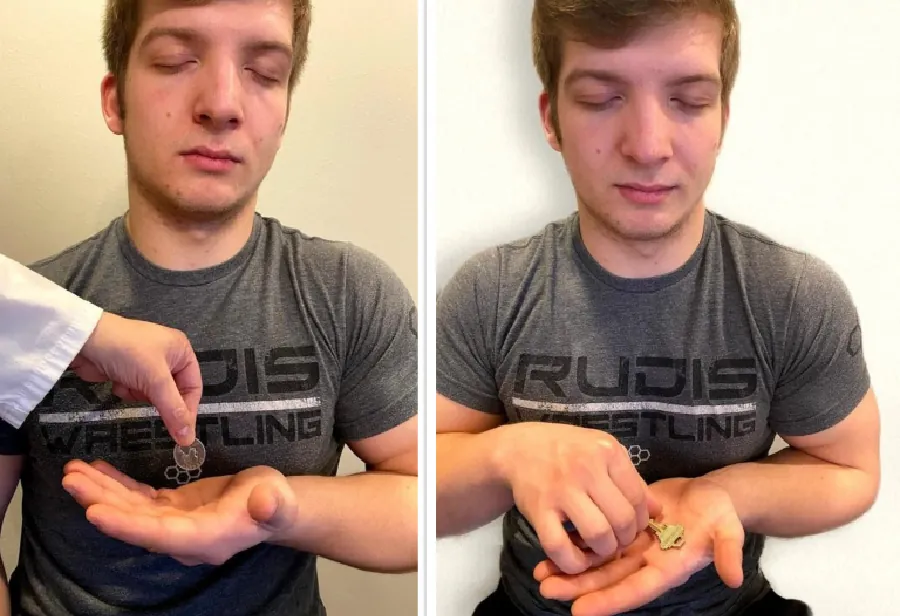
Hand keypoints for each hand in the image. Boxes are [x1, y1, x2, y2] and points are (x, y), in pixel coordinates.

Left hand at [61, 459, 297, 565]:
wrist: (274, 506)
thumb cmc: (278, 503)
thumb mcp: (278, 501)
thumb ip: (273, 504)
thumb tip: (266, 503)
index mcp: (205, 538)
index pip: (159, 535)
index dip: (126, 525)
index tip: (94, 513)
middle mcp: (182, 537)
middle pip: (134, 523)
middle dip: (101, 503)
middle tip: (71, 480)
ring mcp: (174, 523)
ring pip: (130, 510)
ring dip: (101, 492)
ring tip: (73, 471)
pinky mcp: (172, 508)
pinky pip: (138, 499)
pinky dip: (117, 485)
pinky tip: (98, 471)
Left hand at [73, 312, 201, 445]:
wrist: (84, 340)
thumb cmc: (127, 351)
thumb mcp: (155, 380)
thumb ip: (173, 410)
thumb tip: (189, 438)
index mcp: (181, 351)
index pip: (193, 388)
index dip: (188, 410)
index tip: (182, 432)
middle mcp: (167, 356)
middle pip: (173, 392)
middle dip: (158, 398)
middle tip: (149, 403)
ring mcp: (146, 363)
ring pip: (153, 395)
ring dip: (140, 394)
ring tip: (130, 384)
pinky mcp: (128, 371)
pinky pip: (136, 391)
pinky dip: (127, 391)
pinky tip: (117, 381)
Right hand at [496, 423, 660, 574]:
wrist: (519, 448)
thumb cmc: (568, 450)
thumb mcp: (601, 452)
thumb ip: (630, 479)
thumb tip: (658, 512)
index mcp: (606, 451)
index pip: (638, 497)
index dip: (640, 521)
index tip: (631, 528)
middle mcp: (585, 468)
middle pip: (622, 519)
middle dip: (625, 539)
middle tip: (616, 541)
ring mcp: (561, 489)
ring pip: (597, 534)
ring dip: (603, 551)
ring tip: (599, 548)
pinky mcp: (538, 509)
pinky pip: (560, 546)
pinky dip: (572, 562)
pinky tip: (575, 560)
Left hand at [532, 477, 744, 615]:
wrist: (710, 493)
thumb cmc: (721, 511)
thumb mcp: (728, 528)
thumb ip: (728, 551)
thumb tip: (734, 577)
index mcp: (668, 569)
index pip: (635, 590)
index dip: (608, 601)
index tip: (579, 611)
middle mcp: (645, 563)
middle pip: (607, 580)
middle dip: (577, 586)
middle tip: (545, 588)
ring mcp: (633, 547)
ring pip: (596, 562)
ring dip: (570, 568)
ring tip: (539, 572)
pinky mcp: (624, 529)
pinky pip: (596, 540)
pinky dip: (575, 544)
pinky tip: (550, 544)